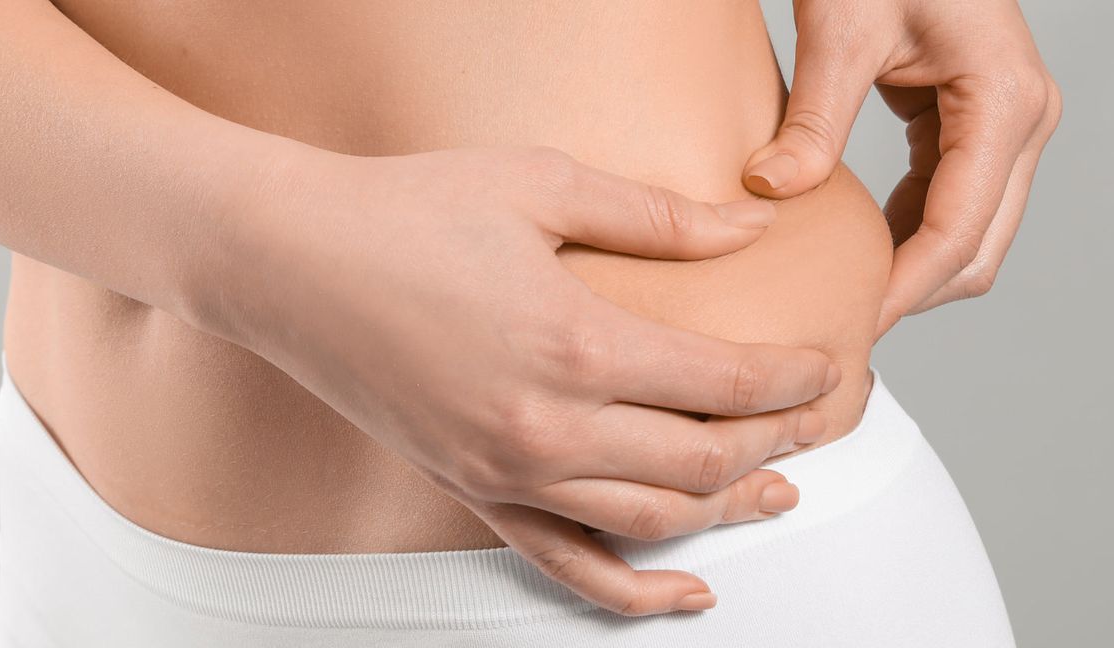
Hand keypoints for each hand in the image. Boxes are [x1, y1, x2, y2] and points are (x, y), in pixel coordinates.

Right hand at [214, 145, 839, 615]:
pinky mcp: (469, 490)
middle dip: (776, 444)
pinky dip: (634, 593)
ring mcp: (504, 471)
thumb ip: (656, 215)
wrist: (286, 260)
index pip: (723, 384)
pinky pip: (565, 564)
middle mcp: (545, 426)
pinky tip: (687, 596)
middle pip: (701, 463)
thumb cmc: (403, 212)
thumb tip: (747, 226)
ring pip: (649, 521)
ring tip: (777, 492)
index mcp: (574, 343)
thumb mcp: (541, 184)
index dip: (793, 381)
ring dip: (727, 513)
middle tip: (814, 421)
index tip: (827, 368)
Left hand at [742, 0, 1061, 336]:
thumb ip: (813, 117)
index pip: (958, 232)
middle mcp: (1024, 121)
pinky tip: (854, 252)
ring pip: (971, 234)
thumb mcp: (842, 29)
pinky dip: (908, 235)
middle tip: (839, 328)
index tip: (850, 326)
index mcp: (1003, 104)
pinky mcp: (979, 123)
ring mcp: (1009, 124)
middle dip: (913, 294)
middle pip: (979, 249)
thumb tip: (771, 191)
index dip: (904, 289)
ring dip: (912, 271)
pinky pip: (950, 202)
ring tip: (841, 301)